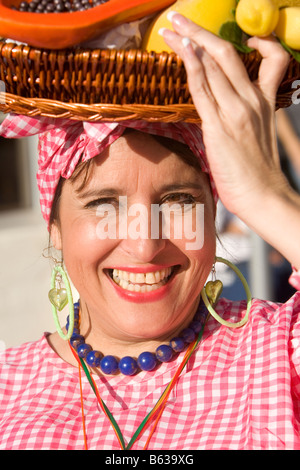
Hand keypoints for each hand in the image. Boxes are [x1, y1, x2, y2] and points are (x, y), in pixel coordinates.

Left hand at [159, 13, 289, 218]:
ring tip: (171, 28)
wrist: (263, 196)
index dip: (260, 41)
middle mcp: (253, 100)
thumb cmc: (258, 175)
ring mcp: (237, 110)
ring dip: (189, 41)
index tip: (244, 37)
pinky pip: (203, 87)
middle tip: (181, 18)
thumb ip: (243, 120)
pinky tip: (181, 49)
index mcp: (266, 103)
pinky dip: (192, 63)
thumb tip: (220, 115)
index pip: (272, 59)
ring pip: (213, 64)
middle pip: (229, 53)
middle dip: (203, 31)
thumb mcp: (257, 139)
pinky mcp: (220, 125)